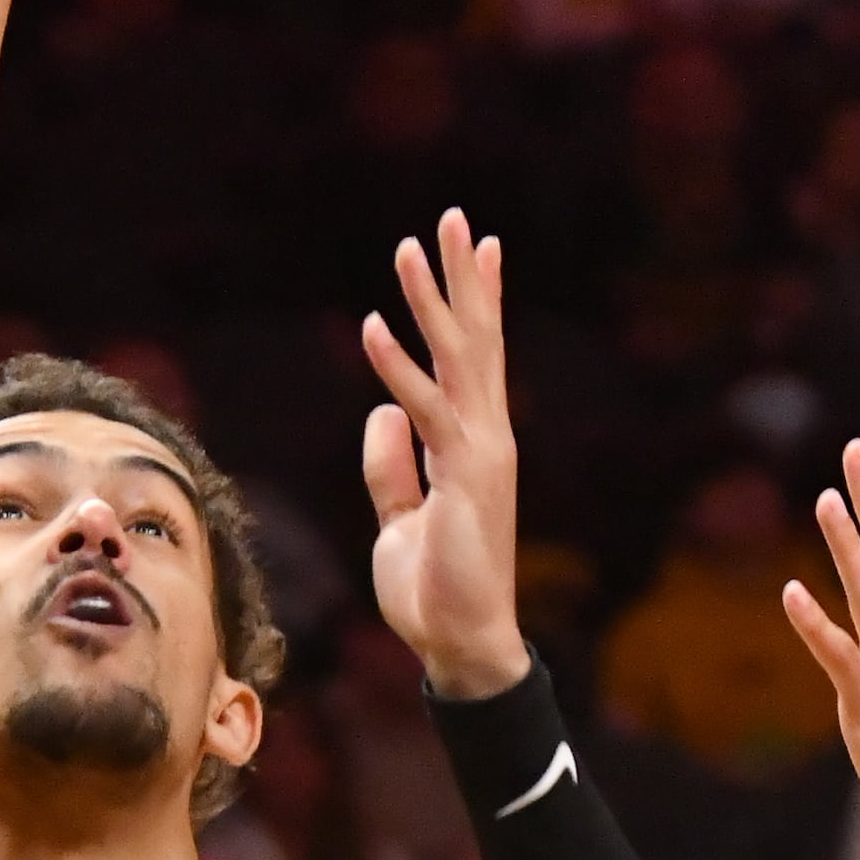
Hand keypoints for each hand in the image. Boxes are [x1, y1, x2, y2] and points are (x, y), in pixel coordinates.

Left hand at [362, 216, 526, 697]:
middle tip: (454, 217)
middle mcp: (486, 435)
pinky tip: (373, 324)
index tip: (474, 248)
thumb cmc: (434, 587)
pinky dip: (397, 366)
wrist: (460, 642)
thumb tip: (384, 412)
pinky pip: (424, 409)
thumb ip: (392, 465)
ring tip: (412, 244)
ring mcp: (480, 452)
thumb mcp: (399, 517)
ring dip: (431, 300)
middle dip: (462, 277)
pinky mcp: (463, 476)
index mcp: (474, 441)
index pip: (475, 358)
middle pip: (476, 340)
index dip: (473, 301)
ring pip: (456, 359)